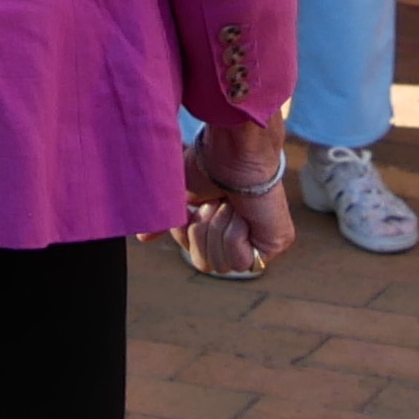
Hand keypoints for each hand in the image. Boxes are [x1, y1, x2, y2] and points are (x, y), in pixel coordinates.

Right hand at [182, 117, 297, 278]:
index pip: (195, 254)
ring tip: (229, 204)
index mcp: (219, 227)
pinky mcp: (274, 244)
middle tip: (214, 203)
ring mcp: (258, 242)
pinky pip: (243, 263)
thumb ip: (166, 221)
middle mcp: (240, 236)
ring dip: (218, 229)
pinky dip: (235, 235)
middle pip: (205, 265)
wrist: (234, 153)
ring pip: (222, 265)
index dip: (188, 234)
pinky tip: (244, 214)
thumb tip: (143, 238)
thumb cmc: (207, 165)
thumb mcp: (177, 198)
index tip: (194, 208)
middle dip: (202, 232)